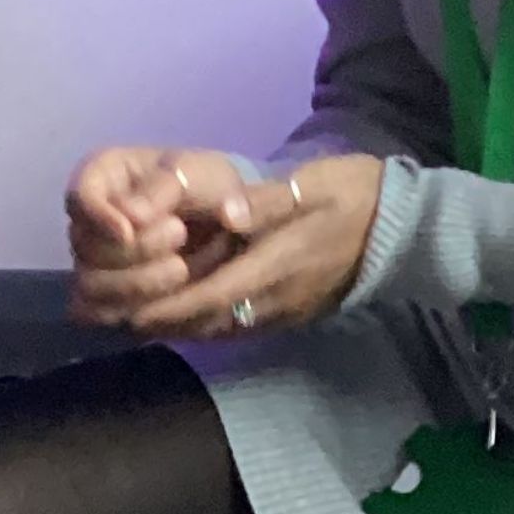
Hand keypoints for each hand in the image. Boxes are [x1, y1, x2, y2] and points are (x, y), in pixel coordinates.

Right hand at [65, 145, 254, 319]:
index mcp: (103, 176)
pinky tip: (164, 301)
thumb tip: (133, 218)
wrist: (224, 222)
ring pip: (89, 285)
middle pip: (84, 246)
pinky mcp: (104, 295)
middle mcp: (90, 220)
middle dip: (134, 250)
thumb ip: (164, 188)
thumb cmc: (205, 185)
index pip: (79, 196)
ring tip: (182, 269)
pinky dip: (129, 311)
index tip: (128, 231)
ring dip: (136, 285)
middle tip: (180, 233)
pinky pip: (96, 313)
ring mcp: (93, 260)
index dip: (97, 217)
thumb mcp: (194, 173)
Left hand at [69, 150, 381, 339]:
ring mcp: (281, 310)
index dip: (169, 306)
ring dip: (177, 327)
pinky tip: (177, 316)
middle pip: (206, 322)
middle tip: (114, 319)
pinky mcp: (285, 312)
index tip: (129, 308)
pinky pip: (235, 325)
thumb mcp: (314, 186)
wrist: (399, 228)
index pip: (211, 297)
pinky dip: (201, 323)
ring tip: (132, 321)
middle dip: (161, 323)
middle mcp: (273, 298)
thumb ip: (268, 202)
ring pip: (218, 328)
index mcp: (275, 265)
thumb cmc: (354, 195)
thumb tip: (229, 214)